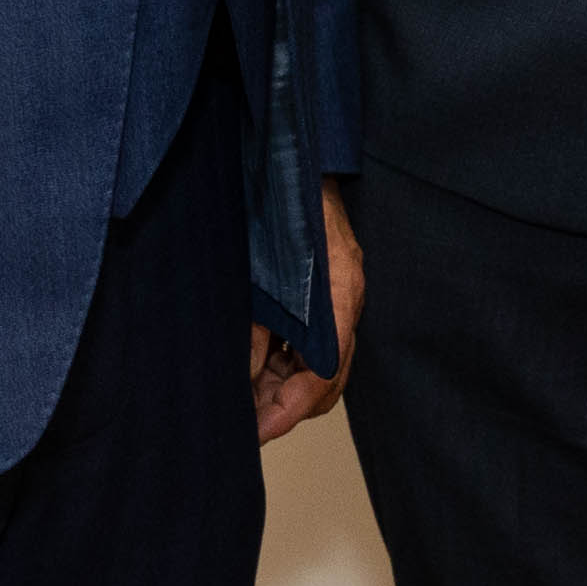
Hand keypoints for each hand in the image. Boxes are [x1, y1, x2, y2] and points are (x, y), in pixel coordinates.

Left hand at [252, 180, 362, 444]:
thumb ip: (255, 326)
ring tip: (240, 400)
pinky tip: (252, 368)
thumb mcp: (258, 269)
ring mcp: (338, 295)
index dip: (288, 411)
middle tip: (241, 424)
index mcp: (342, 291)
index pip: (324, 376)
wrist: (292, 152)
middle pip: (325, 380)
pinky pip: (308, 342)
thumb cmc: (280, 197)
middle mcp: (346, 299)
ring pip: (315, 365)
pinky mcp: (324, 290)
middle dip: (284, 407)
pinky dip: (280, 361)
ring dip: (279, 386)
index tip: (255, 432)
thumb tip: (246, 380)